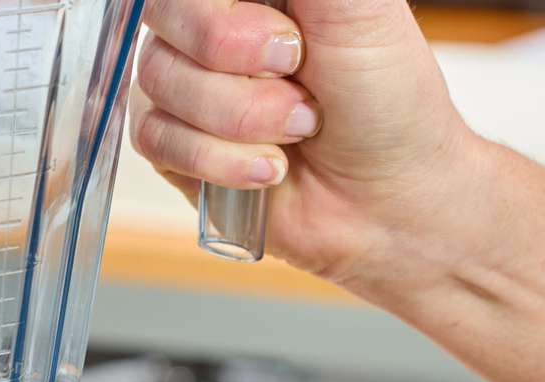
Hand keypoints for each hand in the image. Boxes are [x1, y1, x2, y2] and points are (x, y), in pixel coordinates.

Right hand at [129, 0, 479, 283]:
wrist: (388, 199)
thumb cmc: (387, 101)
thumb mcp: (362, 8)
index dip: (226, 18)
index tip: (291, 42)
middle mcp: (208, 28)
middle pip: (164, 19)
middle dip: (239, 67)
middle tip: (300, 83)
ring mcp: (184, 86)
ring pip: (157, 85)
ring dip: (241, 120)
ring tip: (297, 131)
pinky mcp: (171, 146)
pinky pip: (156, 141)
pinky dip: (221, 161)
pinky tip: (269, 167)